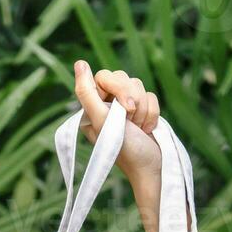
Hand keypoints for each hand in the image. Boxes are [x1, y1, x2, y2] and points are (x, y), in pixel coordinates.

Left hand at [71, 59, 184, 231]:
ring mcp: (125, 107)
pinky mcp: (142, 110)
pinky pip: (151, 95)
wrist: (152, 167)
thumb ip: (87, 93)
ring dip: (143, 109)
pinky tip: (147, 129)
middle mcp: (106, 105)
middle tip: (132, 121)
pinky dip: (152, 114)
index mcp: (92, 107)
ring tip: (139, 129)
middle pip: (122, 77)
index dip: (117, 87)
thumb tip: (79, 63)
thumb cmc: (125, 150)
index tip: (125, 108)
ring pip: (138, 85)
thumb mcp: (102, 121)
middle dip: (132, 99)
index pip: (103, 76)